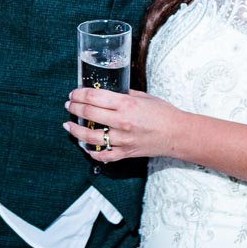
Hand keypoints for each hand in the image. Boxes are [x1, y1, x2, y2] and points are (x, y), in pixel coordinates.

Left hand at [63, 88, 184, 162]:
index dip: (80, 94)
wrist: (177, 134)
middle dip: (75, 108)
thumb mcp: (144, 96)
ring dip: (76, 131)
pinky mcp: (126, 153)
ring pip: (91, 137)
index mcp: (126, 104)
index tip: (73, 94)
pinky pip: (104, 155)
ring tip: (69, 126)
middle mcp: (122, 121)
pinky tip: (85, 147)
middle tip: (69, 105)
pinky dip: (92, 152)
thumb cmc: (163, 113)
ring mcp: (123, 139)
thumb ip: (125, 94)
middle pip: (89, 113)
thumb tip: (109, 92)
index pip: (94, 97)